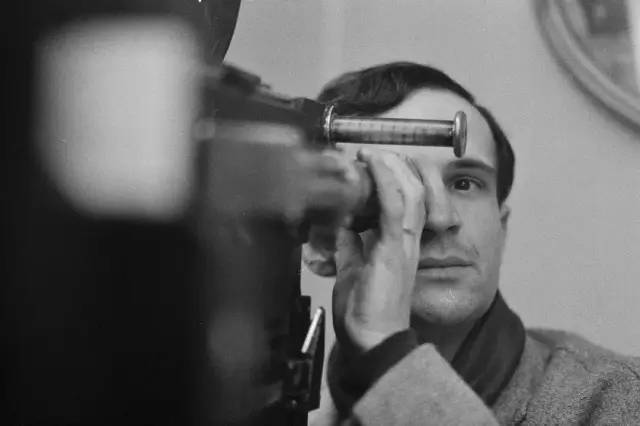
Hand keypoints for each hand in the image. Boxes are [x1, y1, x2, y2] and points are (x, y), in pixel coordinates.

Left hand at [332, 148, 425, 354]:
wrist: (371, 342)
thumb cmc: (365, 313)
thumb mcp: (353, 271)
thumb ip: (351, 247)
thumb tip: (341, 227)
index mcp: (400, 245)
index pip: (408, 201)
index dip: (395, 177)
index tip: (371, 162)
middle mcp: (409, 241)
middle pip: (418, 190)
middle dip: (398, 166)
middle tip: (373, 154)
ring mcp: (404, 244)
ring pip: (412, 191)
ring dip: (392, 167)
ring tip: (372, 153)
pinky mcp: (394, 249)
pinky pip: (395, 206)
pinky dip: (385, 180)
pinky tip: (372, 163)